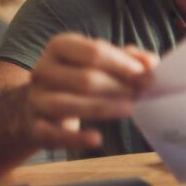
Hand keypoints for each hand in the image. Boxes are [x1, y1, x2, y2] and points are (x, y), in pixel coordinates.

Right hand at [24, 33, 157, 150]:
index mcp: (60, 46)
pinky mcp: (34, 126)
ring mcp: (36, 99)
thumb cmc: (78, 76)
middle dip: (118, 87)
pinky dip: (76, 138)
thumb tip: (151, 62)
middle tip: (141, 93)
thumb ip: (128, 58)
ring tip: (129, 109)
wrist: (38, 104)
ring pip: (69, 104)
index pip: (94, 51)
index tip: (145, 74)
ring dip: (103, 108)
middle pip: (85, 79)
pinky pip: (53, 134)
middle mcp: (43, 70)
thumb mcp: (100, 61)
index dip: (122, 64)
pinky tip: (97, 139)